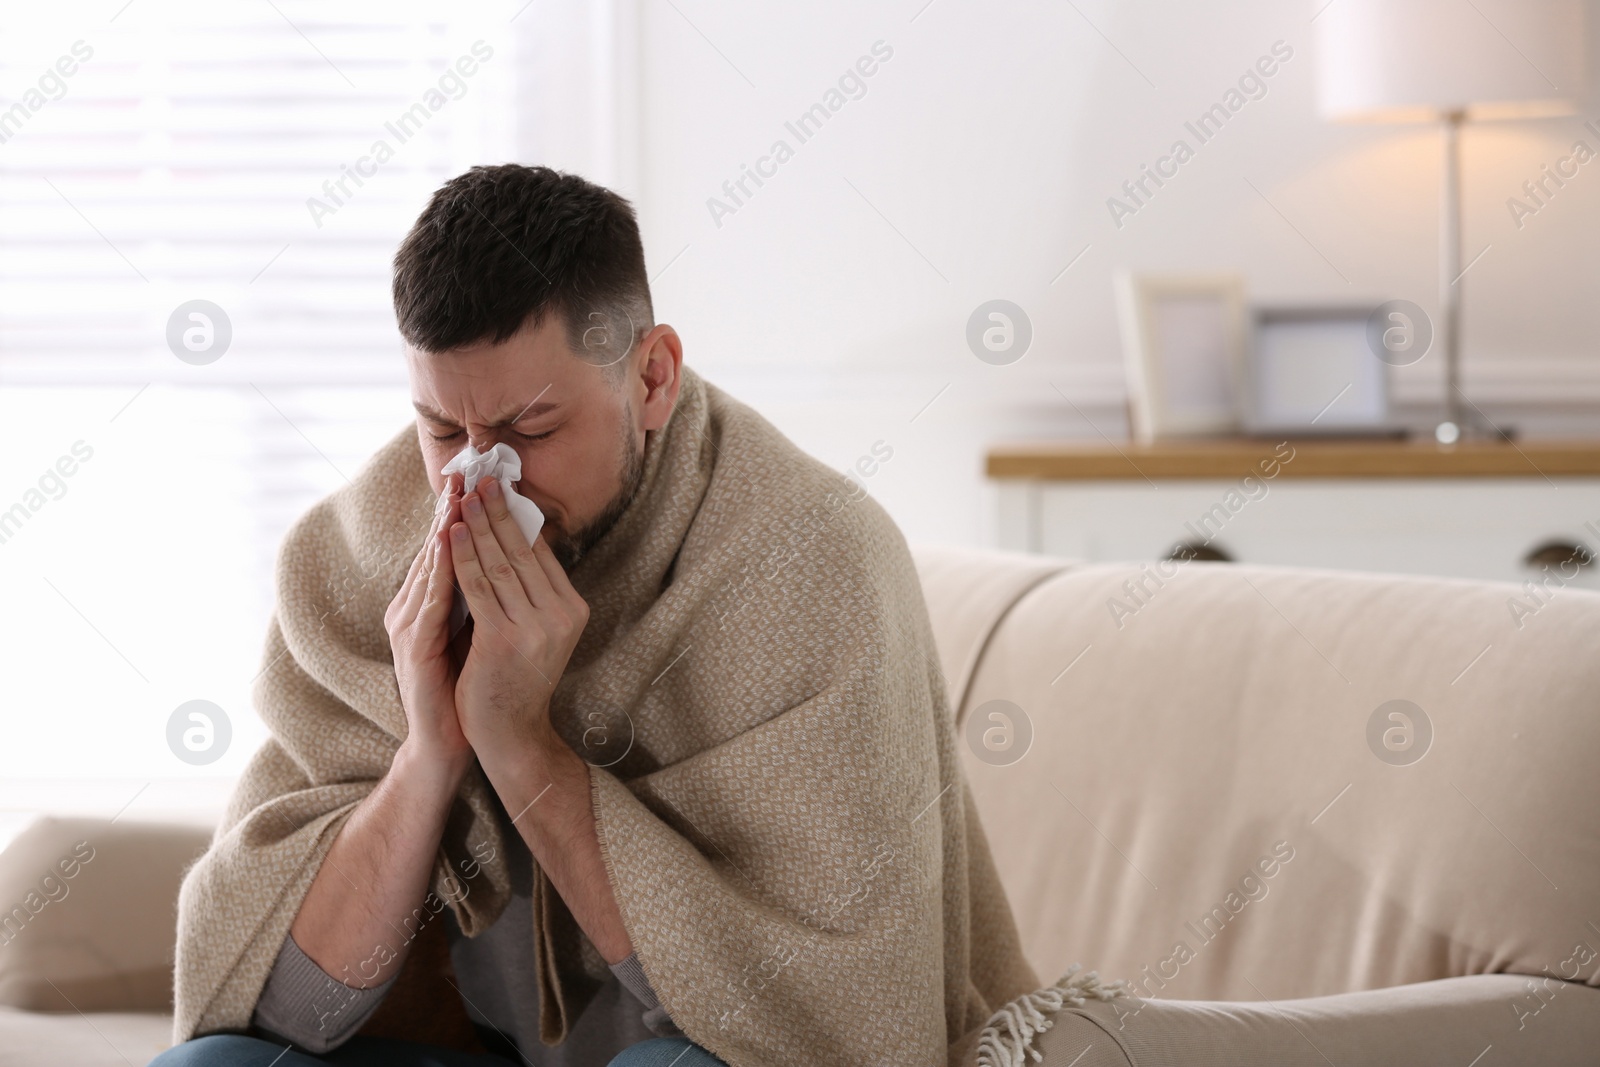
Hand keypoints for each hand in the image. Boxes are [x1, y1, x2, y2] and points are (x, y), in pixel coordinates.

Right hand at [384, 471, 473, 776]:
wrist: (449, 739)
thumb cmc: (465, 685)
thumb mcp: (478, 629)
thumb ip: (483, 594)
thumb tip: (511, 556)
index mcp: (427, 602)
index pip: (444, 548)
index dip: (458, 513)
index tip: (477, 479)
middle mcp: (412, 607)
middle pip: (432, 549)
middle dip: (450, 511)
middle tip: (465, 474)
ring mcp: (408, 626)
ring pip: (428, 568)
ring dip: (442, 532)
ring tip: (456, 499)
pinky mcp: (412, 648)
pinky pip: (429, 603)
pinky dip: (441, 573)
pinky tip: (450, 549)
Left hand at [447, 476, 589, 754]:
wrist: (509, 733)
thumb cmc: (515, 677)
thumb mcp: (535, 629)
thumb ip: (530, 590)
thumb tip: (516, 535)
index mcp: (572, 610)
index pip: (541, 553)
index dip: (518, 517)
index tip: (500, 486)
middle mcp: (560, 616)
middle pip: (521, 552)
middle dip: (498, 511)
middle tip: (482, 477)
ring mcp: (534, 629)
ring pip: (499, 564)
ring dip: (478, 525)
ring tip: (462, 496)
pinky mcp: (503, 640)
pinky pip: (478, 588)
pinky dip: (463, 555)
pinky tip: (453, 532)